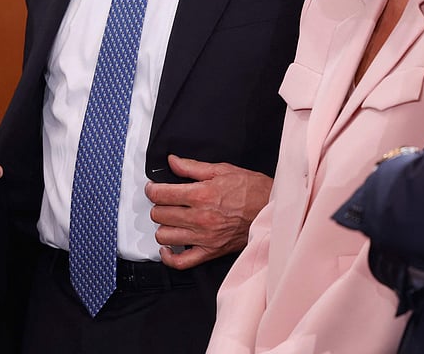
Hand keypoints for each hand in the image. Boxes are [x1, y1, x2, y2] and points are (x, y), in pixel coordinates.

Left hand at [144, 154, 271, 269]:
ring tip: (171, 219)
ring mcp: (204, 238)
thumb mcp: (221, 169)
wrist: (271, 210)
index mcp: (201, 194)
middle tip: (165, 201)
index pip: (161, 194)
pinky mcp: (210, 252)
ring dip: (163, 226)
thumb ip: (192, 167)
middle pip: (159, 214)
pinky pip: (181, 262)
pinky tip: (168, 247)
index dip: (152, 190)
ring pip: (164, 236)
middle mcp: (200, 218)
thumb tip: (172, 161)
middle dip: (158, 206)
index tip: (153, 188)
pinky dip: (169, 257)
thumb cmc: (250, 189)